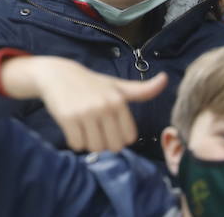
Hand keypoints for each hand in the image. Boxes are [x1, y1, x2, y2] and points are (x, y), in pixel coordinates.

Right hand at [0, 55, 167, 152]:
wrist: (58, 75)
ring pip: (95, 148)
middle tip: (95, 127)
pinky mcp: (68, 118)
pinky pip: (76, 144)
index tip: (109, 124)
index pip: (128, 138)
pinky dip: (75, 140)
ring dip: (89, 142)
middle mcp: (104, 106)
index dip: (118, 136)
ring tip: (84, 126)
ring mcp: (85, 112)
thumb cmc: (91, 83)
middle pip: (113, 146)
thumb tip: (165, 79)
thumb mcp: (117, 86)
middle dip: (104, 142)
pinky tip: (72, 126)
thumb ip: (142, 90)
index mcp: (118, 100)